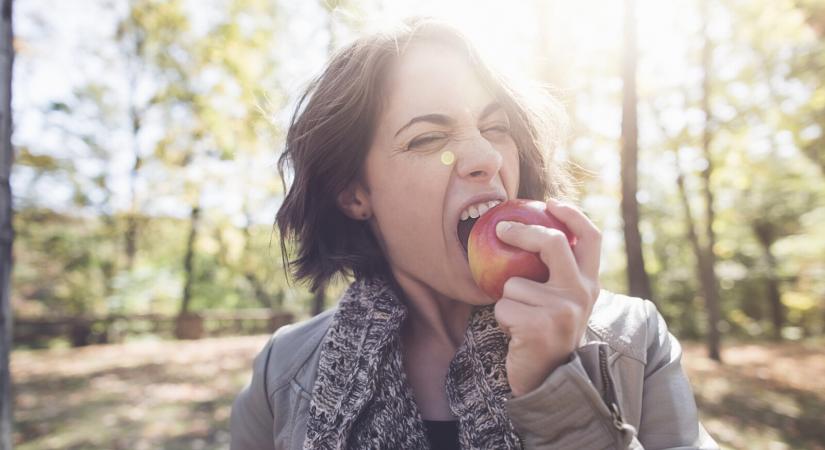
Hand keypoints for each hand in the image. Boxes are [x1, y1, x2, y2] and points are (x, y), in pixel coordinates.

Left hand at [493, 198, 601, 396]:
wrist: (548, 381)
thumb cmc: (547, 334)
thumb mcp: (563, 303)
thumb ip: (558, 275)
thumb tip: (530, 231)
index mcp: (590, 284)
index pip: (591, 238)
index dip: (572, 215)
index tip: (550, 203)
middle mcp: (582, 294)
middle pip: (552, 243)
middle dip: (523, 231)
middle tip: (501, 228)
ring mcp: (563, 310)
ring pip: (514, 283)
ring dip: (507, 300)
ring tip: (520, 319)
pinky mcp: (539, 325)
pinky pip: (503, 306)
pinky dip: (501, 318)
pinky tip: (516, 334)